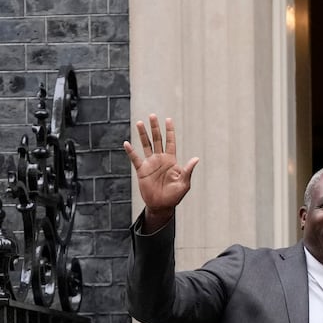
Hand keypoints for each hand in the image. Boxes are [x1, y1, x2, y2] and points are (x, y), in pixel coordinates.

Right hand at [122, 114, 198, 228]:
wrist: (162, 206)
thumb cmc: (175, 196)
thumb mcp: (184, 184)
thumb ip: (188, 170)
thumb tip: (196, 159)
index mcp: (171, 160)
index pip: (170, 142)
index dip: (170, 131)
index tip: (168, 119)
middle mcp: (160, 159)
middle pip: (157, 140)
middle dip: (155, 128)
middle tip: (152, 116)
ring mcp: (150, 164)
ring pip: (146, 145)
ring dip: (143, 134)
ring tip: (140, 123)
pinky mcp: (142, 170)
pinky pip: (135, 158)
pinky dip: (131, 151)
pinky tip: (127, 143)